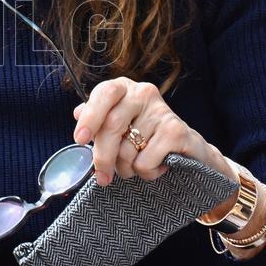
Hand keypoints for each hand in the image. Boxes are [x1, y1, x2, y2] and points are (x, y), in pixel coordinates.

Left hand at [73, 77, 236, 186]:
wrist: (188, 150)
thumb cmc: (146, 138)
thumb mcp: (119, 126)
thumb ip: (98, 120)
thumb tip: (77, 114)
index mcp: (124, 88)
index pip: (104, 94)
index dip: (90, 117)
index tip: (80, 139)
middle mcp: (143, 93)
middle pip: (112, 125)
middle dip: (103, 157)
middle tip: (102, 177)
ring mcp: (162, 111)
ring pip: (127, 149)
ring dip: (127, 168)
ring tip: (138, 165)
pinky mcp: (177, 131)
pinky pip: (145, 162)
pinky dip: (146, 172)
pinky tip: (157, 166)